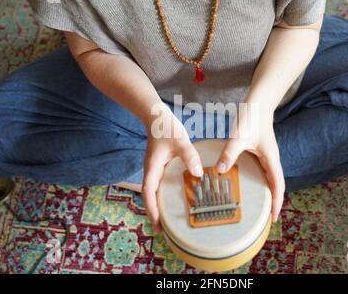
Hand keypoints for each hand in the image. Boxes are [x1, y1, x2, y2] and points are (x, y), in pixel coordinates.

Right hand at [142, 107, 202, 232]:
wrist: (157, 117)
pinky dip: (163, 195)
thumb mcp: (181, 141)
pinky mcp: (160, 166)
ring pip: (154, 192)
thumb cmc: (166, 127)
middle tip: (162, 230)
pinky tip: (172, 199)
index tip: (157, 223)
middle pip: (149, 196)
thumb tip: (198, 174)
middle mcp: (152, 170)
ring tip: (166, 220)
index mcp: (153, 167)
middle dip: (154, 213)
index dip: (151, 208)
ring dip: (158, 205)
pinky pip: (160, 185)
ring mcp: (155, 169)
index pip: (148, 192)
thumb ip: (189, 157)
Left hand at [215, 106, 284, 221]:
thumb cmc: (251, 118)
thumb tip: (220, 171)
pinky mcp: (261, 152)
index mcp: (271, 159)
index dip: (277, 203)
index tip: (273, 218)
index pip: (278, 186)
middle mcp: (271, 159)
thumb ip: (229, 153)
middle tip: (267, 219)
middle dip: (274, 202)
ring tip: (260, 207)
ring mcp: (267, 156)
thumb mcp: (239, 136)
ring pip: (271, 179)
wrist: (258, 103)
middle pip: (277, 186)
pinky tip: (251, 186)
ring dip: (268, 193)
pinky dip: (261, 182)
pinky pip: (263, 172)